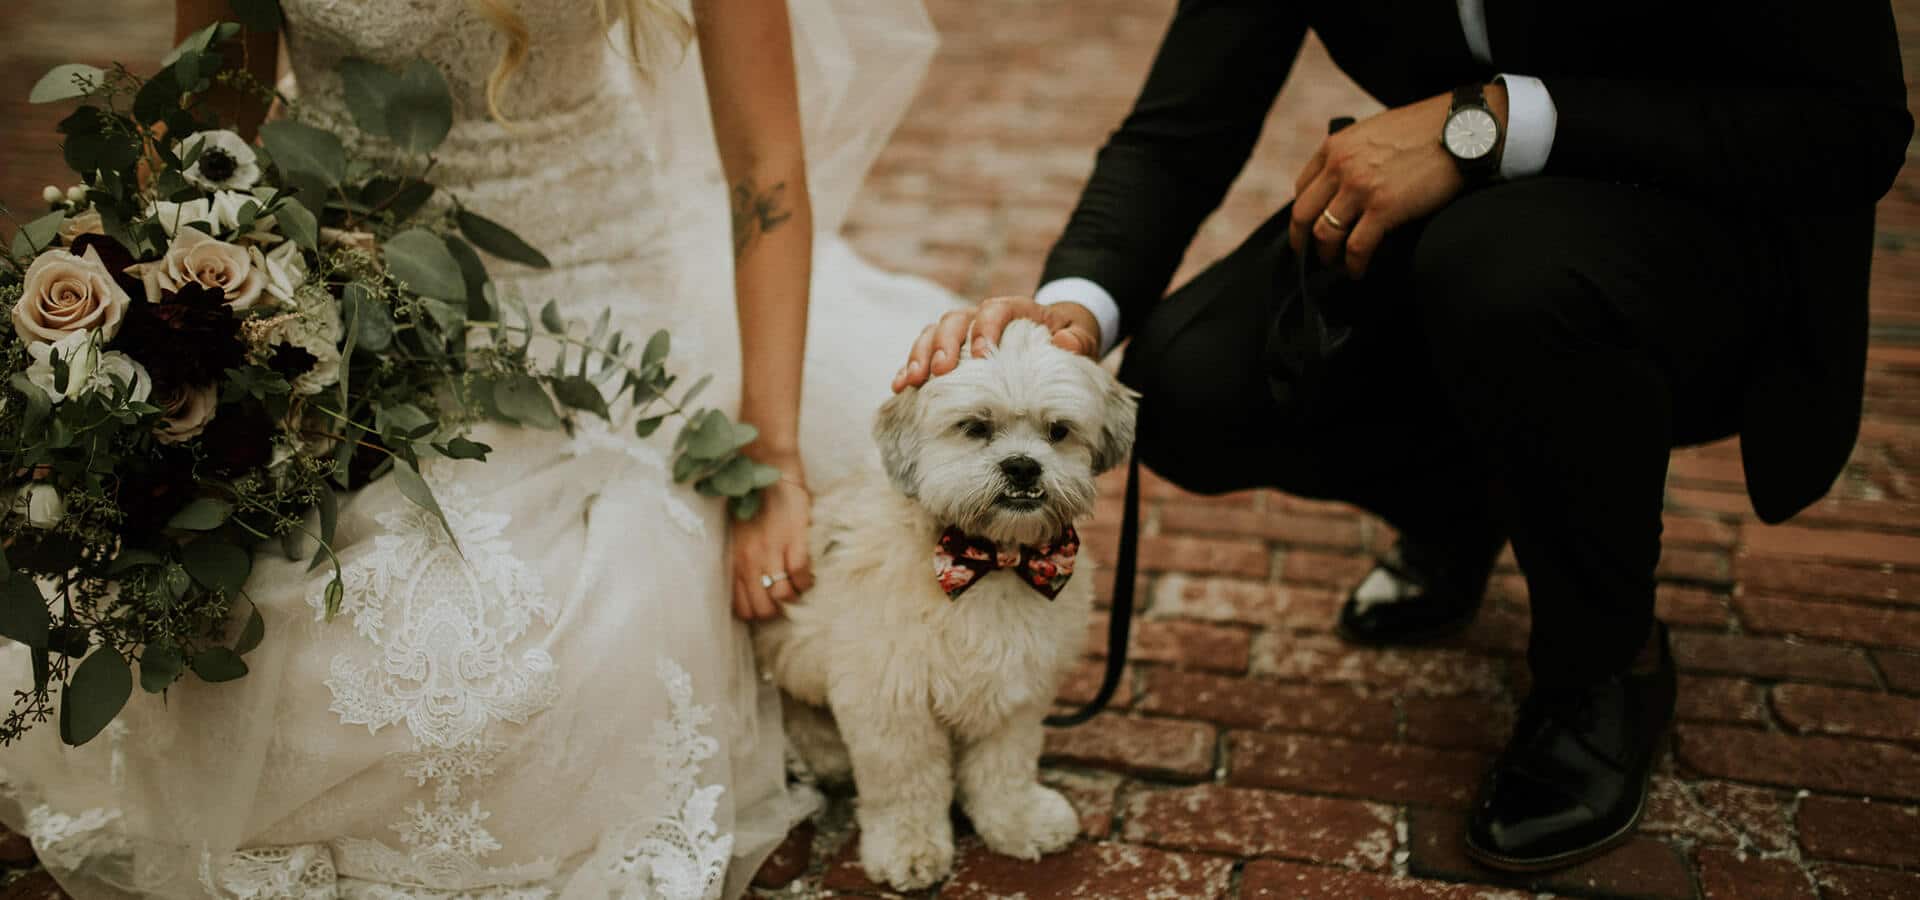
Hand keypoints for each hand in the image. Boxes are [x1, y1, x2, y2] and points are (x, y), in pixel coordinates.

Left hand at [729, 452, 814, 620]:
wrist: (768, 467)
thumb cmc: (753, 498)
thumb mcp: (739, 534)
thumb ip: (744, 559)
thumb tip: (754, 581)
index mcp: (736, 559)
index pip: (743, 607)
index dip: (757, 612)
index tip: (767, 604)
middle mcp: (751, 560)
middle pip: (763, 609)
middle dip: (776, 610)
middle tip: (785, 598)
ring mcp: (773, 550)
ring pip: (783, 596)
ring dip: (794, 595)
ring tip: (798, 586)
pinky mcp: (794, 540)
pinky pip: (801, 575)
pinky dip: (807, 580)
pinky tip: (808, 574)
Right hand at [892, 297, 1100, 391]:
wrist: (1054, 340)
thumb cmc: (1067, 340)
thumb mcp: (1081, 338)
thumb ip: (1077, 340)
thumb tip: (1064, 342)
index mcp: (1013, 309)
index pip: (994, 310)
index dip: (984, 329)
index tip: (980, 356)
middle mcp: (981, 317)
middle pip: (955, 321)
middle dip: (943, 345)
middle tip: (939, 372)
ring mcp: (962, 334)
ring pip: (933, 334)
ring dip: (919, 356)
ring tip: (912, 382)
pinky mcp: (950, 352)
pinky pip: (924, 354)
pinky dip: (910, 368)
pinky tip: (900, 387)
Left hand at [1288, 84, 1505, 277]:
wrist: (1463, 130)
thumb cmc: (1426, 130)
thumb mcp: (1375, 131)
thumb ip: (1353, 155)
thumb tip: (1344, 184)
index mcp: (1335, 146)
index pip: (1302, 188)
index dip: (1303, 214)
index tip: (1308, 228)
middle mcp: (1340, 166)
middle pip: (1303, 214)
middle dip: (1303, 241)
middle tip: (1311, 256)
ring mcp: (1360, 188)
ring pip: (1324, 234)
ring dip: (1327, 256)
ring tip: (1337, 265)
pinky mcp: (1383, 208)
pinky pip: (1356, 247)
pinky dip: (1354, 265)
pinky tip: (1358, 271)